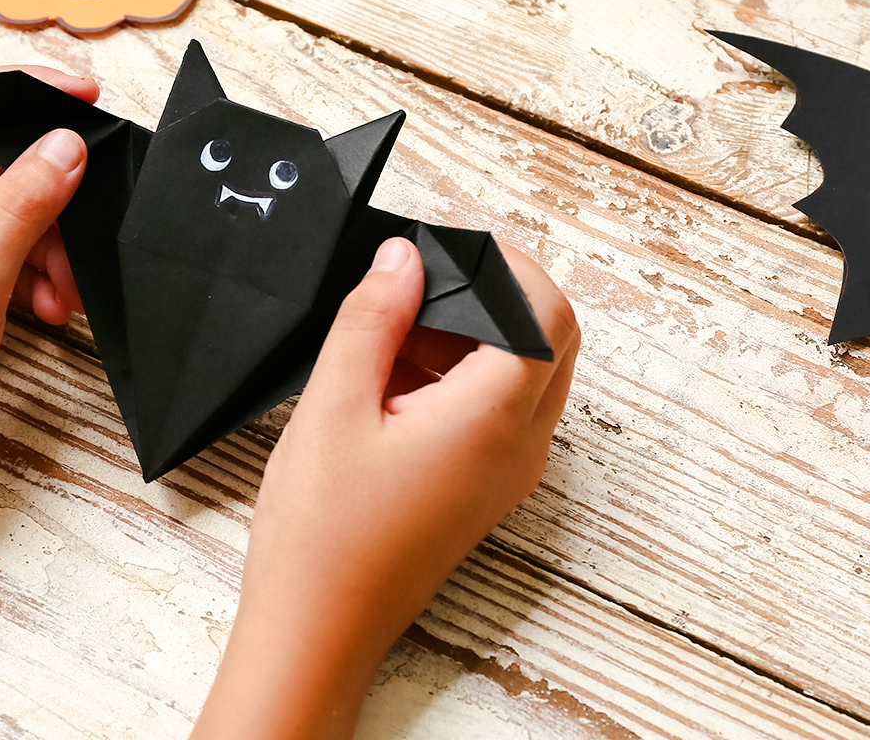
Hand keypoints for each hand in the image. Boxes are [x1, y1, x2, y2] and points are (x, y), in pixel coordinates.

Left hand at [0, 65, 93, 535]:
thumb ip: (19, 210)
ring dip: (50, 248)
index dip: (20, 101)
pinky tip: (52, 312)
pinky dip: (41, 280)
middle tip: (85, 223)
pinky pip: (11, 265)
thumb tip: (63, 145)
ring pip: (11, 221)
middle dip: (48, 198)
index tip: (82, 97)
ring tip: (62, 294)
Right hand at [190, 236, 578, 739]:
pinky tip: (393, 377)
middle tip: (431, 276)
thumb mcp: (335, 404)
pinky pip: (500, 413)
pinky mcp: (484, 491)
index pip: (546, 315)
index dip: (511, 265)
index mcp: (493, 421)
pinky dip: (464, 377)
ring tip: (394, 330)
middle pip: (551, 341)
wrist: (317, 627)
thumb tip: (402, 259)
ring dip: (478, 337)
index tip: (458, 243)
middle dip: (501, 295)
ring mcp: (507, 475)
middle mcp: (519, 449)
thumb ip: (372, 319)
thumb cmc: (324, 534)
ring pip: (527, 376)